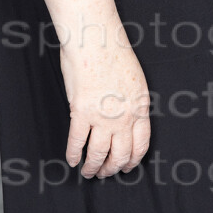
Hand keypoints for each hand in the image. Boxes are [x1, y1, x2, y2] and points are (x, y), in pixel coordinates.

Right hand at [57, 19, 151, 177]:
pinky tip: (72, 159)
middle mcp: (124, 116)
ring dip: (92, 167)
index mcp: (139, 107)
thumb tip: (123, 119)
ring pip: (98, 154)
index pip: (141, 144)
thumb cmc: (113, 52)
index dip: (133, 160)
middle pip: (120, 154)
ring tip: (88, 172)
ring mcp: (102, 116)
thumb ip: (130, 102)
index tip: (127, 167)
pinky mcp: (81, 112)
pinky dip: (73, 154)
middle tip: (105, 173)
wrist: (96, 39)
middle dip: (112, 168)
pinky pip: (77, 142)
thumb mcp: (134, 80)